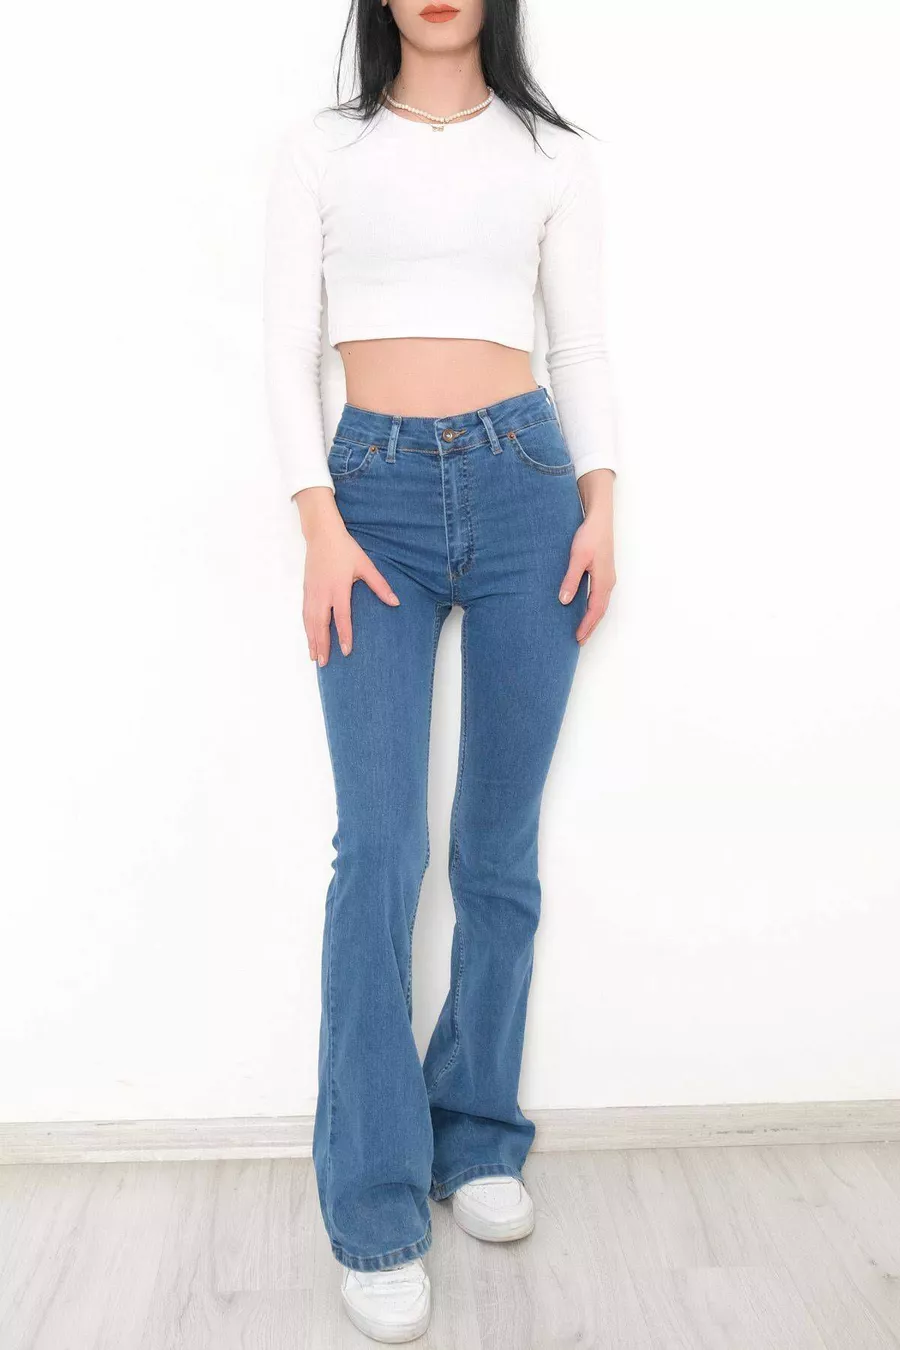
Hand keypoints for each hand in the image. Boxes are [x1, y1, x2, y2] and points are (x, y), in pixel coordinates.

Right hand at [295, 487, 399, 664]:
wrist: (321, 534)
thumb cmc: (344, 549)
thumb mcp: (365, 565)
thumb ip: (379, 585)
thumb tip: (395, 602)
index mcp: (338, 588)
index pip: (341, 617)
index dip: (344, 635)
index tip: (345, 651)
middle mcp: (322, 593)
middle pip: (320, 624)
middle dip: (322, 645)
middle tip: (323, 663)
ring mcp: (312, 592)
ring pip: (310, 621)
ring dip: (311, 640)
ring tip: (314, 657)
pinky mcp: (306, 590)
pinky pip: (305, 614)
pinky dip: (306, 628)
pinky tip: (309, 637)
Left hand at [558, 469, 615, 644]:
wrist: (599, 517)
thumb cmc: (589, 535)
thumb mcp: (577, 557)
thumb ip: (571, 579)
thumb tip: (565, 601)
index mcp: (603, 581)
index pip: (595, 610)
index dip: (586, 626)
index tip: (576, 638)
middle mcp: (608, 582)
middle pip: (600, 611)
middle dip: (590, 627)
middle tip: (579, 642)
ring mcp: (607, 577)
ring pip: (600, 604)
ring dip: (592, 618)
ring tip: (581, 630)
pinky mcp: (603, 571)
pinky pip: (599, 596)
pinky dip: (593, 607)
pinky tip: (583, 608)